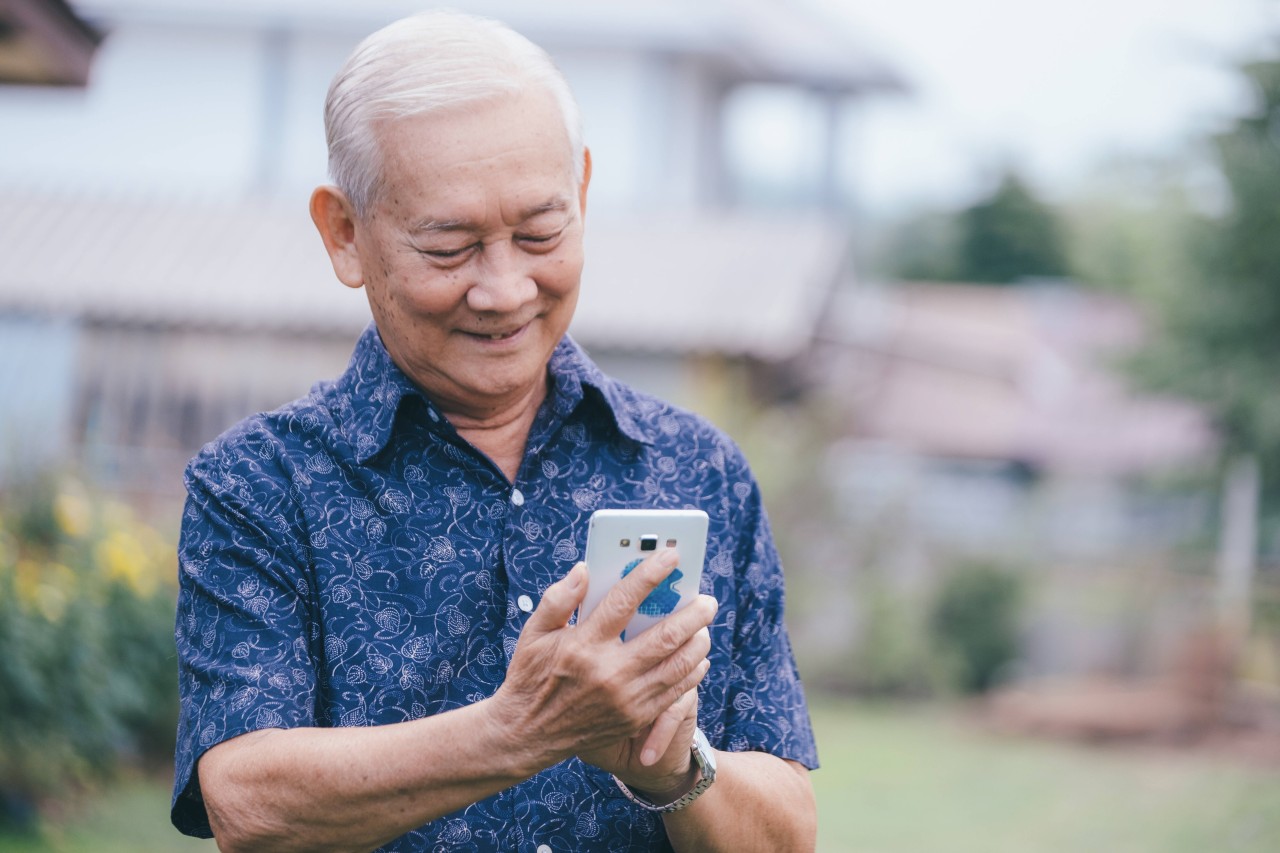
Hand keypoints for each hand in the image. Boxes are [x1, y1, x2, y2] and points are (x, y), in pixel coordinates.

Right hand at [486, 550, 715, 780]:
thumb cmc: (531, 676)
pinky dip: (691, 672)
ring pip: (677, 665)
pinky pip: (674, 692)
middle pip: (665, 636)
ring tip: (705, 625)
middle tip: (707, 598)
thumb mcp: (534, 633)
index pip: (625, 600)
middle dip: (692, 613)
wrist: (528, 734)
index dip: (651, 574)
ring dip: (698, 641)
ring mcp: (626, 699)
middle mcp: (609, 672)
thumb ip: (559, 598)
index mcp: (584, 645)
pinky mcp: (634, 718)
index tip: (671, 556)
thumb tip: (585, 569)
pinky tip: (697, 657)